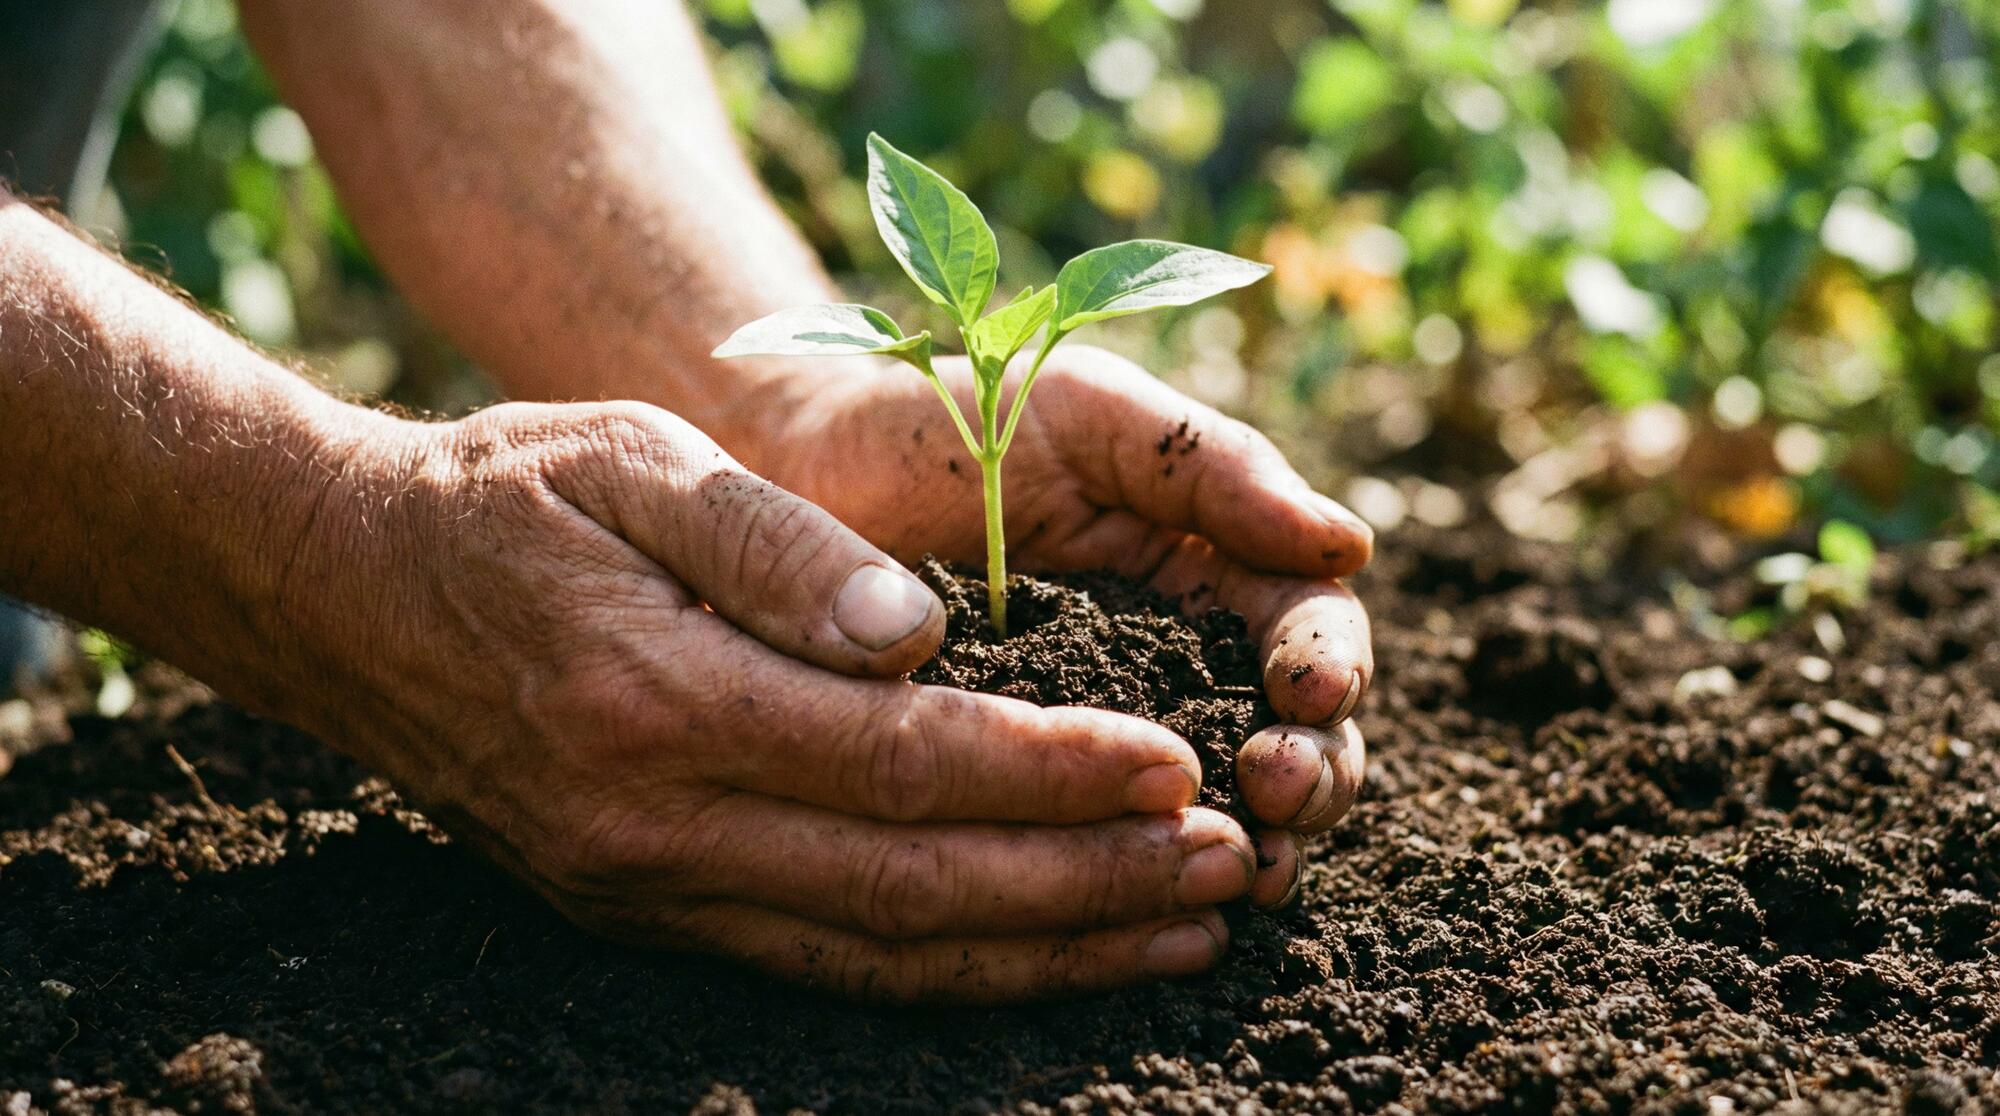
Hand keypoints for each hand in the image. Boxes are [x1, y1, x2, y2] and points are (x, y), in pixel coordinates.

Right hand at [272, 401, 1263, 1002]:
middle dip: (1087, 885)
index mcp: (659, 697)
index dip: (1052, 772)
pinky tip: (1040, 954)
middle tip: (1230, 866)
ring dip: (1043, 950)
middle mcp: (655, 822)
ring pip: (880, 952)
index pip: (901, 762)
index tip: (1176, 766)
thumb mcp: (631, 459)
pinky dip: (950, 971)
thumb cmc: (505, 497)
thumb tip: (918, 632)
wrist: (350, 590)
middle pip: (913, 885)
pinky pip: (824, 963)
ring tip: (1179, 930)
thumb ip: (774, 543)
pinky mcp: (647, 907)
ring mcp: (648, 884)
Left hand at [761, 347, 1373, 907]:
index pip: (1306, 627)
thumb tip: (1348, 545)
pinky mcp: (1026, 789)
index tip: (1304, 690)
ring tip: (1248, 867)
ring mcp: (1105, 733)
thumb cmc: (950, 417)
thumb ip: (1214, 466)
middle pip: (1292, 736)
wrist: (799, 463)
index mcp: (1209, 567)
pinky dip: (1141, 875)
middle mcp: (1174, 662)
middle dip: (1310, 772)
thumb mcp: (1089, 413)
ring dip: (1252, 841)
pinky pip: (1102, 843)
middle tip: (1278, 795)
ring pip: (1215, 806)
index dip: (1326, 664)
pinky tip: (1152, 901)